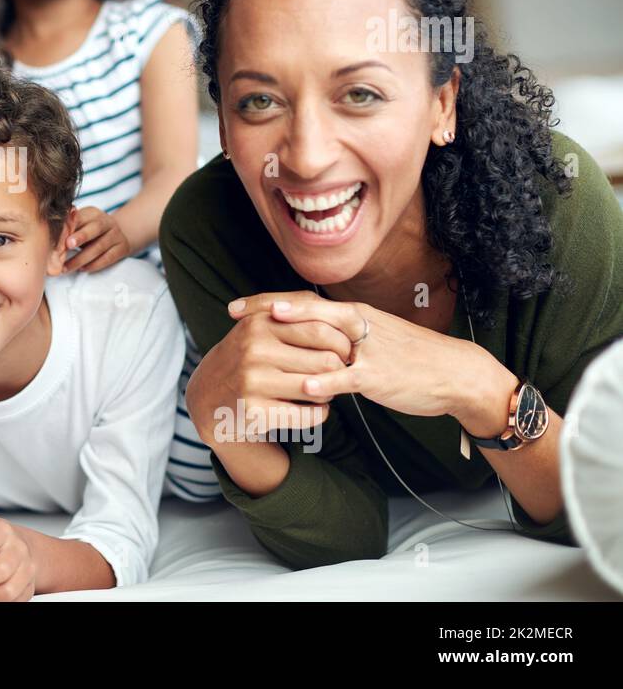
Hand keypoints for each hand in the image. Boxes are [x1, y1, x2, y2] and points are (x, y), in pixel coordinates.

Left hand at [63, 207, 130, 272]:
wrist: (119, 233)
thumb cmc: (91, 230)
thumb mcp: (82, 224)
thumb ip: (69, 229)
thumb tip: (50, 242)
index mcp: (92, 213)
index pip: (80, 218)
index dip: (69, 228)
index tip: (57, 238)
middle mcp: (106, 222)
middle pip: (94, 228)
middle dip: (80, 237)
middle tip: (67, 245)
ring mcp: (116, 235)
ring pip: (99, 247)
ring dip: (81, 259)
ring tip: (66, 267)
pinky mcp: (121, 248)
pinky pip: (108, 258)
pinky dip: (94, 265)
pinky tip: (82, 269)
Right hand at [187, 290, 349, 446]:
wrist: (208, 396)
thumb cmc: (247, 356)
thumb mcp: (261, 324)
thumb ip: (298, 308)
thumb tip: (343, 315)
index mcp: (259, 324)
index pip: (320, 330)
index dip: (342, 343)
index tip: (344, 352)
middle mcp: (254, 350)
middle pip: (325, 361)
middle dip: (338, 370)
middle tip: (335, 374)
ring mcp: (253, 381)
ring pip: (320, 389)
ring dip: (329, 393)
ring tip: (321, 390)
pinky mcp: (255, 411)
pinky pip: (310, 415)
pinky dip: (320, 414)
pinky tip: (311, 409)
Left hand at [232, 292, 515, 431]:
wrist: (455, 374)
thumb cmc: (410, 358)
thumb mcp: (373, 338)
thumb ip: (339, 337)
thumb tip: (305, 338)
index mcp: (354, 316)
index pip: (304, 301)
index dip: (268, 301)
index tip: (236, 305)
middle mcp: (358, 325)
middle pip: (308, 309)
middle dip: (268, 308)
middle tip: (233, 312)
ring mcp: (368, 350)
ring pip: (327, 335)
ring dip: (296, 329)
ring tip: (265, 329)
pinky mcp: (379, 377)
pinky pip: (349, 377)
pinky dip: (327, 381)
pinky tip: (304, 387)